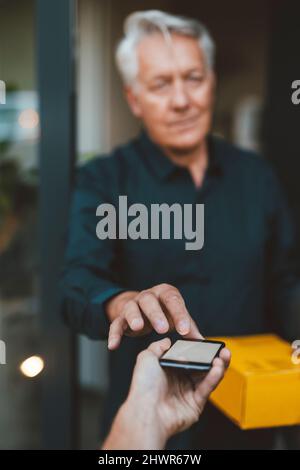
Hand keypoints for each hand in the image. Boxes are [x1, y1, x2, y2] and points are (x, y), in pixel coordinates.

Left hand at [103, 338, 230, 448]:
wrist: (147, 410)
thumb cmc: (143, 385)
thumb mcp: (147, 357)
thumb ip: (159, 346)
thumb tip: (167, 340)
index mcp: (169, 370)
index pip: (188, 357)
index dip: (199, 350)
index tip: (207, 342)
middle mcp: (179, 381)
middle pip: (201, 367)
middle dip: (214, 357)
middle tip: (223, 349)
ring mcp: (188, 393)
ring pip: (208, 377)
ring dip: (218, 366)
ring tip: (224, 356)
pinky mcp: (195, 404)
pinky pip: (207, 388)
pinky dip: (214, 377)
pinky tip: (217, 368)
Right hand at [106, 284, 201, 349]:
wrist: (142, 308)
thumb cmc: (165, 312)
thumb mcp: (177, 316)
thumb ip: (189, 327)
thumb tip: (201, 341)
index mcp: (165, 293)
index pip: (173, 300)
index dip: (179, 315)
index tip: (185, 331)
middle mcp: (148, 296)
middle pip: (150, 301)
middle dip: (156, 314)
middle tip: (163, 329)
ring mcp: (133, 305)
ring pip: (131, 308)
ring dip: (134, 317)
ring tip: (138, 328)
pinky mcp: (121, 317)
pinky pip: (116, 324)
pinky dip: (114, 334)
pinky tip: (113, 346)